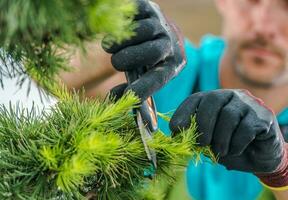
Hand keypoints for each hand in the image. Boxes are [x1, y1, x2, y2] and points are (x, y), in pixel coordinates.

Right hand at [102, 0, 185, 99]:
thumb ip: (128, 88)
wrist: (159, 29)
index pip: (159, 78)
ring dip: (119, 41)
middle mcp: (171, 43)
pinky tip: (118, 30)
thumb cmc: (147, 59)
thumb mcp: (142, 75)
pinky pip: (133, 15)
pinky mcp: (150, 7)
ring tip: (112, 46)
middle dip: (127, 59)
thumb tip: (114, 100)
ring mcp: (161, 23)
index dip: (144, 88)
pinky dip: (121, 23)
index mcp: (172, 65)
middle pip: (152, 52)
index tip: (130, 95)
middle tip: (115, 62)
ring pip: (140, 32)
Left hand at [170, 89, 287, 188]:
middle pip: (212, 100)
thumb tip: (177, 136)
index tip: (175, 129)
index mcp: (213, 100)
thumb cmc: (229, 146)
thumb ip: (195, 137)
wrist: (259, 157)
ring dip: (221, 138)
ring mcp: (248, 104)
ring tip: (220, 152)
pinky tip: (235, 150)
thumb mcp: (209, 142)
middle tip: (202, 144)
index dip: (183, 112)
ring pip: (229, 115)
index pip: (195, 99)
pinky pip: (246, 128)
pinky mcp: (263, 116)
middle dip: (203, 124)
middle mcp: (230, 96)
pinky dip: (236, 143)